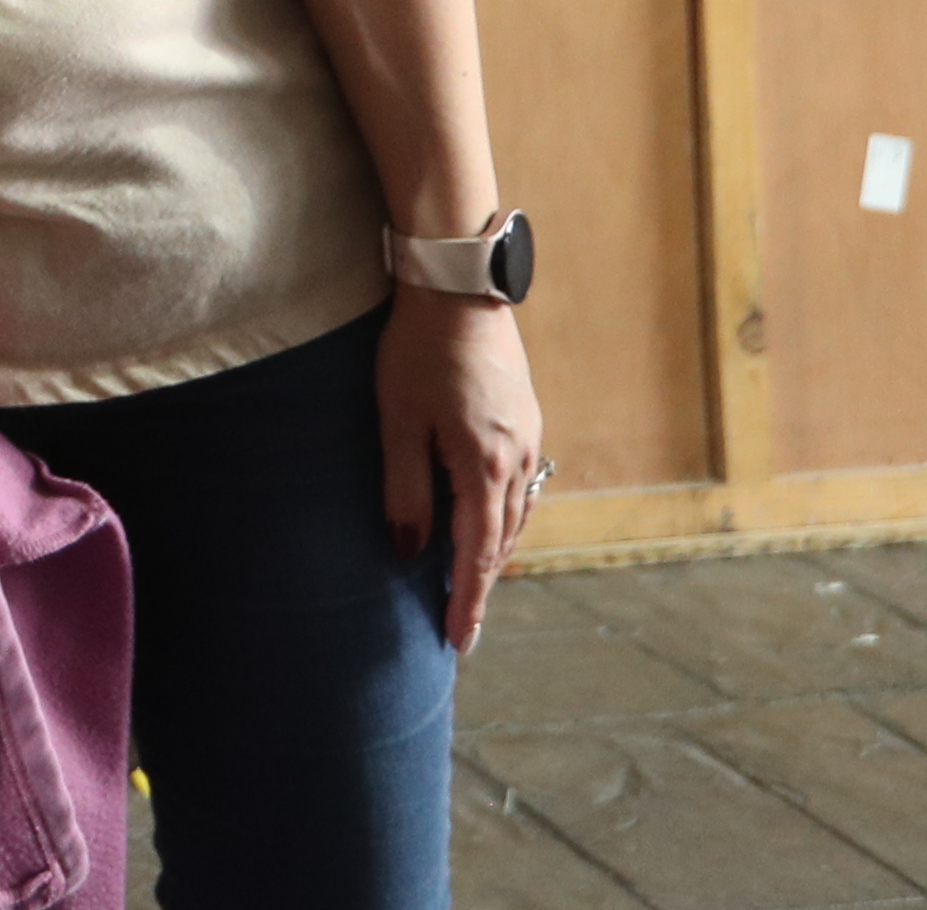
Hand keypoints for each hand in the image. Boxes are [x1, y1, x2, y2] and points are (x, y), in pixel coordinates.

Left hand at [381, 288, 547, 644]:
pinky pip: (521, 487)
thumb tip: (409, 551)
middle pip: (501, 541)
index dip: (466, 600)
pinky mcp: (526, 419)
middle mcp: (518, 459)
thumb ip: (404, 490)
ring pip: (516, 516)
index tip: (456, 641)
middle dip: (480, 585)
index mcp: (485, 466)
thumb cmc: (418, 350)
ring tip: (469, 584)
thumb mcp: (398, 421)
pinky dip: (504, 517)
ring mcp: (529, 438)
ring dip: (494, 553)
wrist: (459, 286)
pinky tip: (488, 522)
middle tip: (458, 623)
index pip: (476, 553)